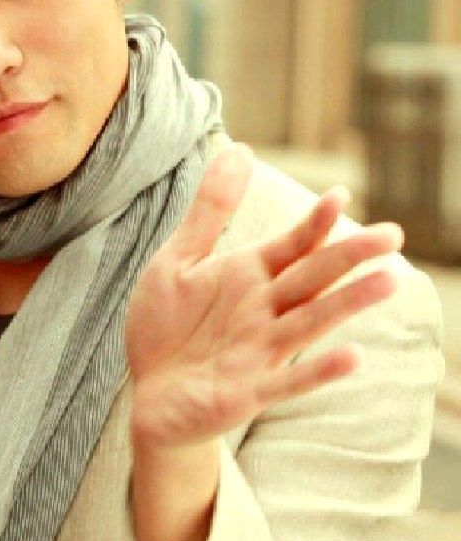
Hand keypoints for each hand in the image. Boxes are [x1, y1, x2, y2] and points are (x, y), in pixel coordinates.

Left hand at [124, 144, 399, 448]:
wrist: (146, 391)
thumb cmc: (166, 324)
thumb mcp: (180, 258)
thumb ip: (211, 210)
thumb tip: (240, 149)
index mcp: (248, 275)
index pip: (292, 244)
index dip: (313, 221)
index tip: (339, 193)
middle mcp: (262, 310)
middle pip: (312, 278)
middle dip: (349, 256)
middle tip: (393, 234)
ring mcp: (259, 351)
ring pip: (311, 322)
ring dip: (348, 303)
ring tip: (388, 281)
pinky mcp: (247, 391)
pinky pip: (287, 381)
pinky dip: (319, 371)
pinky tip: (353, 357)